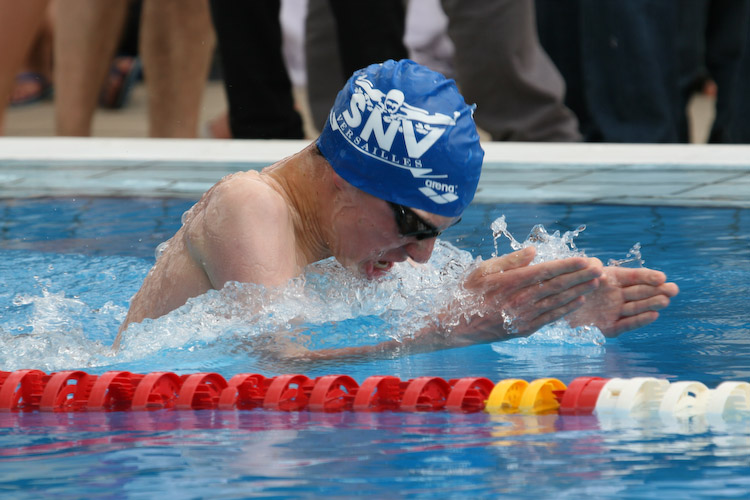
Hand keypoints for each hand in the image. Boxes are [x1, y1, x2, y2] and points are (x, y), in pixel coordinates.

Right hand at [456, 246, 602, 340]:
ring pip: (557, 301)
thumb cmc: (467, 292)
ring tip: (595, 282)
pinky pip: (550, 317)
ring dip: (579, 291)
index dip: (568, 265)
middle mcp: (519, 299)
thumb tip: (534, 251)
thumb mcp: (483, 270)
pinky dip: (566, 308)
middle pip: (557, 285)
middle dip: (581, 276)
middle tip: (600, 268)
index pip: (546, 271)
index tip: (585, 259)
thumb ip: (511, 260)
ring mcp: (523, 316)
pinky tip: (579, 300)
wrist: (454, 325)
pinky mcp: (524, 330)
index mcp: (510, 281)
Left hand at [567, 263, 678, 336]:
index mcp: (611, 279)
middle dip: (657, 290)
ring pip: (636, 307)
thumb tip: (596, 265)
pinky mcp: (610, 328)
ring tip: (665, 301)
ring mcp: (614, 311)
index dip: (648, 276)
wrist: (554, 308)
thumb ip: (587, 267)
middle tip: (673, 289)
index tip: (662, 277)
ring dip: (651, 304)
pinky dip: (639, 320)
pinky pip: (626, 324)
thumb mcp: (576, 272)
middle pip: (640, 292)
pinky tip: (653, 315)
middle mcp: (616, 295)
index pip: (633, 276)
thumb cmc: (566, 286)